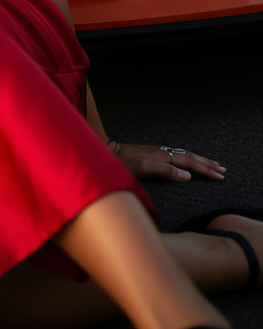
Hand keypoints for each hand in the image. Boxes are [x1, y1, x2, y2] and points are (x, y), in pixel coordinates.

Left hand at [107, 141, 226, 182]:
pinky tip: (190, 162)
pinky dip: (189, 159)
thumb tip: (187, 175)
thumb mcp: (142, 169)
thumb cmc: (121, 163)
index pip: (190, 163)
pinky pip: (178, 155)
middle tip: (223, 171)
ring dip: (200, 161)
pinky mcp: (153, 154)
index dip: (205, 170)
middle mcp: (163, 152)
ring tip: (213, 165)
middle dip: (207, 164)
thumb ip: (164, 171)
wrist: (105, 152)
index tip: (219, 177)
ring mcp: (158, 152)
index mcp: (163, 156)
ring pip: (185, 155)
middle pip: (191, 157)